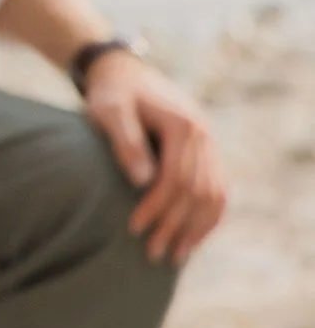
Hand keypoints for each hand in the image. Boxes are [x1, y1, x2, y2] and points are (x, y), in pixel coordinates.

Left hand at [84, 52, 226, 263]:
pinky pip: (218, 190)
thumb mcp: (109, 111)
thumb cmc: (111, 93)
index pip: (175, 178)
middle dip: (175, 226)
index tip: (134, 229)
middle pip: (197, 192)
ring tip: (175, 256)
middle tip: (152, 253)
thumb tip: (143, 182)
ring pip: (214, 195)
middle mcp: (204, 135)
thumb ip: (125, 142)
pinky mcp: (207, 152)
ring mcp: (210, 144)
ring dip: (196, 229)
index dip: (156, 207)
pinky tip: (193, 238)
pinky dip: (208, 217)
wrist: (124, 72)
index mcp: (183, 125)